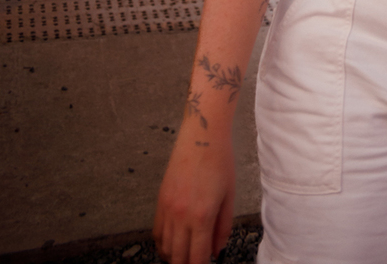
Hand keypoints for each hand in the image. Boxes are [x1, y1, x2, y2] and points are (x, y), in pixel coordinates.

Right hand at [154, 130, 234, 263]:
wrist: (202, 136)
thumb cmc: (220, 161)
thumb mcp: (229, 196)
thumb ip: (223, 228)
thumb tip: (216, 251)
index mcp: (201, 216)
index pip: (196, 258)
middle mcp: (181, 216)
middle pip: (178, 257)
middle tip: (195, 261)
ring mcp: (167, 208)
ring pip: (165, 248)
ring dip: (174, 257)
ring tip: (185, 256)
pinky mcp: (160, 200)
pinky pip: (157, 232)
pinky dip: (162, 244)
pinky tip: (172, 245)